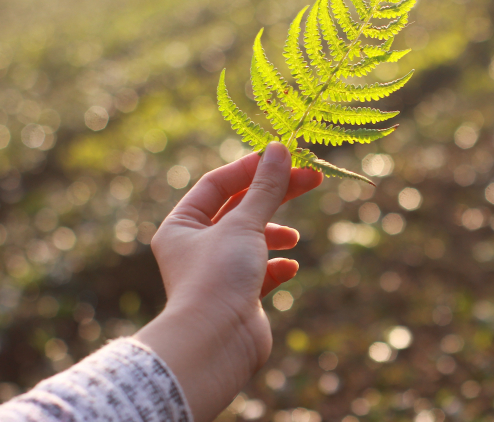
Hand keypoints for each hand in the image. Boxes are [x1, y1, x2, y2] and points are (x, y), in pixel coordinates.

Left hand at [135, 143, 321, 421]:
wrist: (216, 344)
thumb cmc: (219, 277)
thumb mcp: (244, 224)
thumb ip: (265, 187)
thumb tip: (279, 148)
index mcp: (181, 226)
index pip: (217, 184)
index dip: (251, 168)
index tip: (284, 158)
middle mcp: (195, 247)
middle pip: (240, 208)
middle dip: (275, 195)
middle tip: (312, 179)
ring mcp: (217, 273)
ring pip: (251, 239)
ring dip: (275, 232)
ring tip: (293, 238)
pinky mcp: (238, 297)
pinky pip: (260, 272)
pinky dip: (276, 265)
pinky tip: (289, 267)